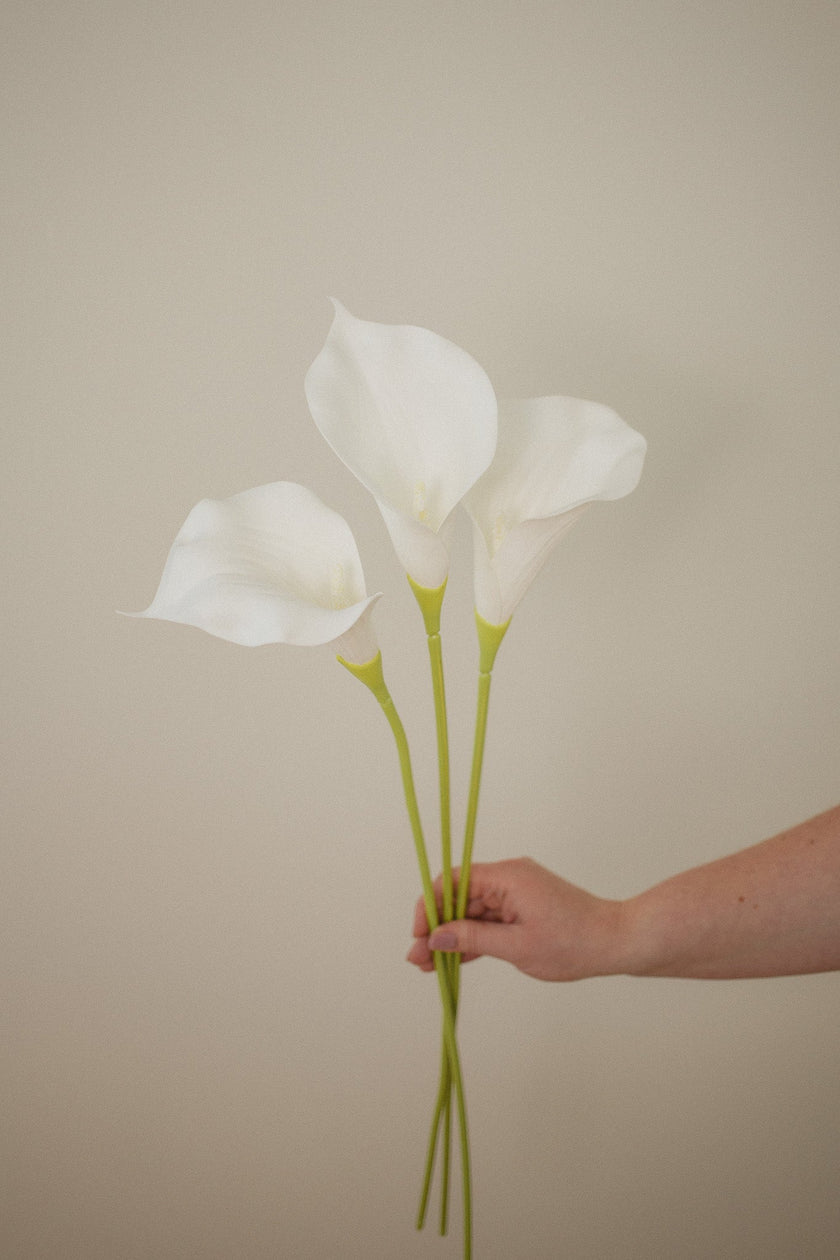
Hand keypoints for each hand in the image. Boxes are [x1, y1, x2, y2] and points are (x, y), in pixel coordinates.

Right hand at [407, 857, 625, 981]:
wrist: (616, 942)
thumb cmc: (573, 943)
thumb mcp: (517, 946)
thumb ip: (473, 939)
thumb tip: (436, 938)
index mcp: (507, 876)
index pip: (454, 881)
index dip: (430, 906)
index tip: (420, 935)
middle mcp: (509, 877)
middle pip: (460, 897)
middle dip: (437, 927)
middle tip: (418, 958)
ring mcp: (517, 893)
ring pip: (472, 912)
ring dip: (452, 936)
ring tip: (429, 965)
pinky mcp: (524, 907)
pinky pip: (490, 920)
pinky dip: (474, 938)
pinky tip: (454, 959)